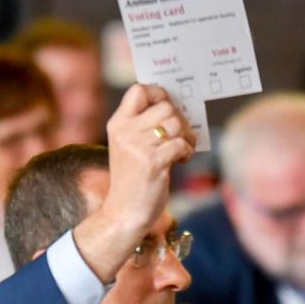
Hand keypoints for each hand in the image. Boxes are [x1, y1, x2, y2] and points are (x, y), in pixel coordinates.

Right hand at [102, 84, 195, 231]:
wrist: (124, 213)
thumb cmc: (132, 180)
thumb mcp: (128, 147)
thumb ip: (144, 126)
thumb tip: (175, 107)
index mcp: (117, 124)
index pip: (138, 90)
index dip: (158, 93)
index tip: (168, 106)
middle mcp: (125, 131)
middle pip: (165, 106)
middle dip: (180, 120)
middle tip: (182, 136)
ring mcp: (138, 147)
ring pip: (176, 124)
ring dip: (186, 136)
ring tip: (183, 150)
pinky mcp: (153, 162)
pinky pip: (181, 144)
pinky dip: (187, 152)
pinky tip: (181, 161)